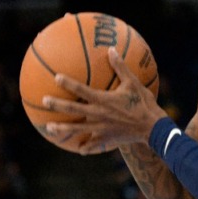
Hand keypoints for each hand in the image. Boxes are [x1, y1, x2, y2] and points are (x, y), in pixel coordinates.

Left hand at [43, 47, 167, 153]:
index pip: (82, 90)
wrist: (153, 128)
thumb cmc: (144, 104)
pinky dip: (86, 146)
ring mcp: (101, 128)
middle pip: (74, 109)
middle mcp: (99, 114)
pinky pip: (93, 144)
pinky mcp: (107, 138)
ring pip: (78, 129)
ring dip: (62, 128)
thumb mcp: (134, 83)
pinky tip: (80, 148)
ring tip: (49, 127)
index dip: (68, 83)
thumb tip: (111, 50)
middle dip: (58, 105)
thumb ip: (120, 67)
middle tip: (44, 101)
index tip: (56, 78)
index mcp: (104, 100)